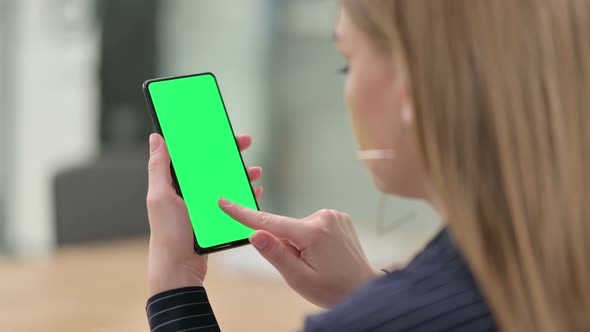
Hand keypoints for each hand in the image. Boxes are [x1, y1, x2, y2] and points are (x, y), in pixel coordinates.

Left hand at [146, 133, 262, 296]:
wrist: (180, 268)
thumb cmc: (168, 234)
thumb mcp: (160, 197)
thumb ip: (158, 167)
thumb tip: (156, 138)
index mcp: (175, 182)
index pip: (193, 154)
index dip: (207, 140)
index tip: (221, 129)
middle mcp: (189, 191)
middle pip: (213, 164)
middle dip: (230, 152)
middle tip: (246, 142)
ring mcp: (203, 204)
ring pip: (226, 181)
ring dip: (241, 173)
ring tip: (255, 171)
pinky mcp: (215, 217)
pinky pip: (232, 201)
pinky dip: (244, 194)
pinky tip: (255, 191)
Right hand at [218, 199, 378, 307]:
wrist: (363, 290)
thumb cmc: (332, 289)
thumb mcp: (298, 278)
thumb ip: (275, 254)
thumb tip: (255, 233)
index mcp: (312, 232)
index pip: (269, 221)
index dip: (244, 214)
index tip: (225, 202)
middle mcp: (323, 217)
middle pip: (286, 227)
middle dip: (286, 246)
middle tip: (304, 267)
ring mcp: (333, 215)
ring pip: (299, 227)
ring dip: (299, 243)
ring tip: (318, 263)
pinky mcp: (338, 217)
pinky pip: (312, 226)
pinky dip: (310, 238)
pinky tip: (324, 254)